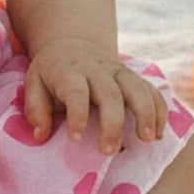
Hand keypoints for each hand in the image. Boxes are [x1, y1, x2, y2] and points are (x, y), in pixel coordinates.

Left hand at [24, 39, 167, 153]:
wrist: (72, 42)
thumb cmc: (52, 72)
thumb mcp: (34, 84)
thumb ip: (36, 110)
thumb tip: (40, 135)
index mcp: (69, 72)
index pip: (76, 92)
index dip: (77, 115)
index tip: (77, 138)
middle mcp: (97, 70)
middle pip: (110, 93)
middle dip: (112, 123)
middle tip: (109, 151)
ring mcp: (118, 71)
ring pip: (137, 88)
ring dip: (146, 114)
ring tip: (148, 139)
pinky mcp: (133, 76)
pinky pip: (151, 90)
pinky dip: (158, 110)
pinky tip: (158, 133)